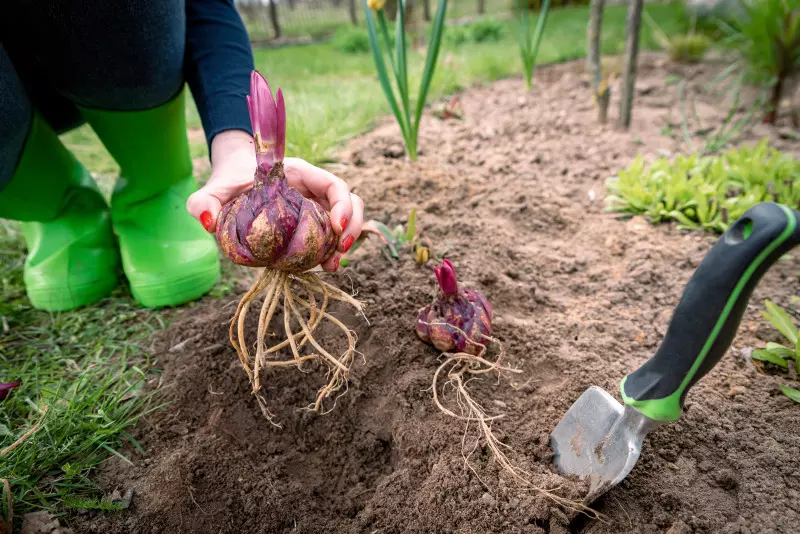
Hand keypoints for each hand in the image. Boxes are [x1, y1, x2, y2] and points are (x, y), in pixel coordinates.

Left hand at [186, 130, 363, 271]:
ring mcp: (315, 209)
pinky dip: (331, 253)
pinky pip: (329, 238)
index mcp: (299, 174)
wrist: (232, 187)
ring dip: (345, 243)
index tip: (337, 225)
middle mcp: (313, 191)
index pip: (333, 184)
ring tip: (333, 265)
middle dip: (353, 226)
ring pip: (346, 222)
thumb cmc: (227, 183)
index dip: (342, 204)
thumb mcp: (213, 190)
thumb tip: (207, 222)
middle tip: (340, 250)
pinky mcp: (310, 228)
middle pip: (350, 203)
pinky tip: (323, 268)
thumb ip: (204, 201)